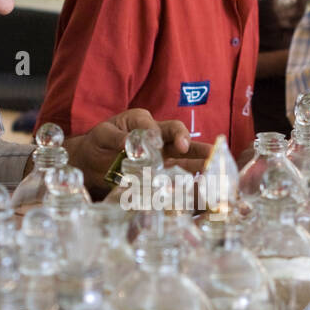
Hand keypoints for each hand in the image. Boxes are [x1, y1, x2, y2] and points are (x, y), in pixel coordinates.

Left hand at [66, 109, 210, 196]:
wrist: (92, 162)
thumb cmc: (98, 143)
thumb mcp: (102, 136)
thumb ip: (114, 137)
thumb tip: (127, 143)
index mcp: (142, 122)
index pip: (156, 125)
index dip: (159, 134)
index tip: (156, 145)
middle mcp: (156, 135)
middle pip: (178, 136)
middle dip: (191, 143)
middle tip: (204, 152)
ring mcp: (161, 154)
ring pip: (185, 155)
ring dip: (200, 161)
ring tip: (217, 168)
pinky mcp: (161, 171)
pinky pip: (179, 173)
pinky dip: (190, 179)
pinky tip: (203, 187)